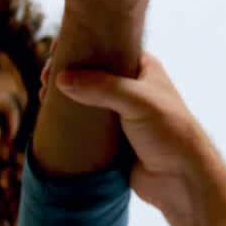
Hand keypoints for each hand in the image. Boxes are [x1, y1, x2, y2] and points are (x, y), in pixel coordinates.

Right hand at [56, 54, 212, 214]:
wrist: (182, 179)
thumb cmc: (169, 132)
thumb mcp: (137, 101)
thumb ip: (101, 87)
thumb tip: (61, 79)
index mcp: (143, 69)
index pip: (108, 48)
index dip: (82, 46)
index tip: (57, 50)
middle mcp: (131, 89)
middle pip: (92, 74)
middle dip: (68, 73)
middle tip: (46, 78)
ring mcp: (120, 115)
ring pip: (86, 101)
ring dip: (65, 98)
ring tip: (44, 95)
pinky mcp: (111, 140)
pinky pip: (85, 127)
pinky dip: (69, 122)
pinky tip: (50, 118)